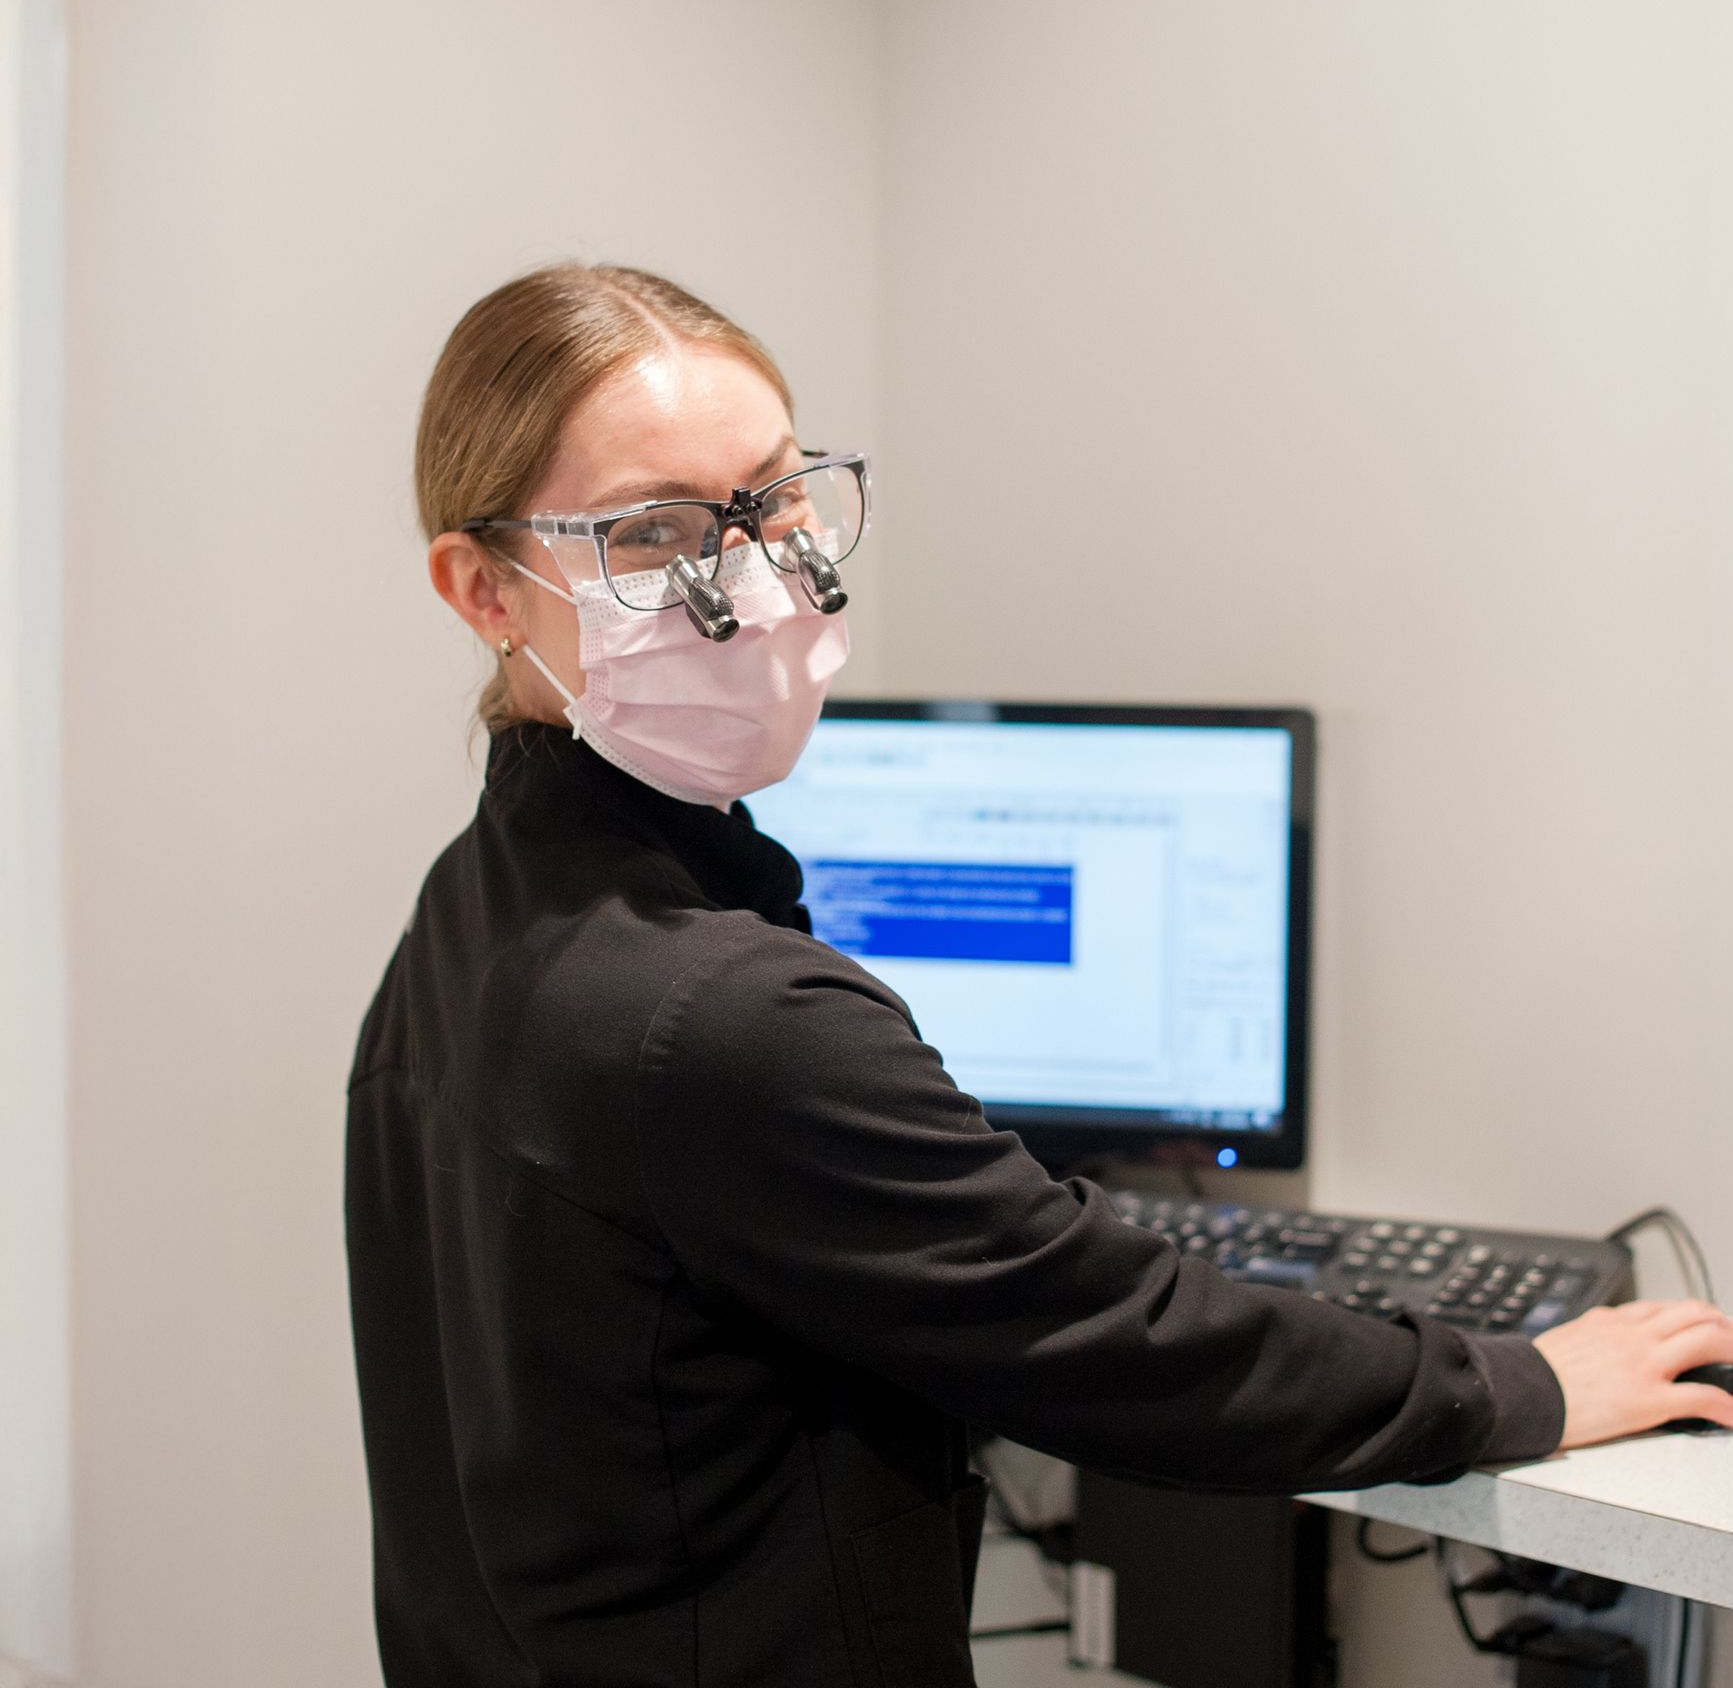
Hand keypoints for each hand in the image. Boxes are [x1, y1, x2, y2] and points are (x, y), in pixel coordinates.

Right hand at [1532, 1300, 1732, 1448]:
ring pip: (1707, 1341)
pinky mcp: (1650, 1399)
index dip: (1691, 1315)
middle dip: (1723, 1325)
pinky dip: (1728, 1406)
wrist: (1520, 1389)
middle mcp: (1633, 1336)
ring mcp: (1644, 1364)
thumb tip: (1602, 1336)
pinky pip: (1703, 1397)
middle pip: (1694, 1315)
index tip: (1703, 1323)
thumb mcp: (1565, 1337)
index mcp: (1610, 1321)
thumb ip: (1593, 1334)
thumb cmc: (1535, 1371)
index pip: (1662, 1308)